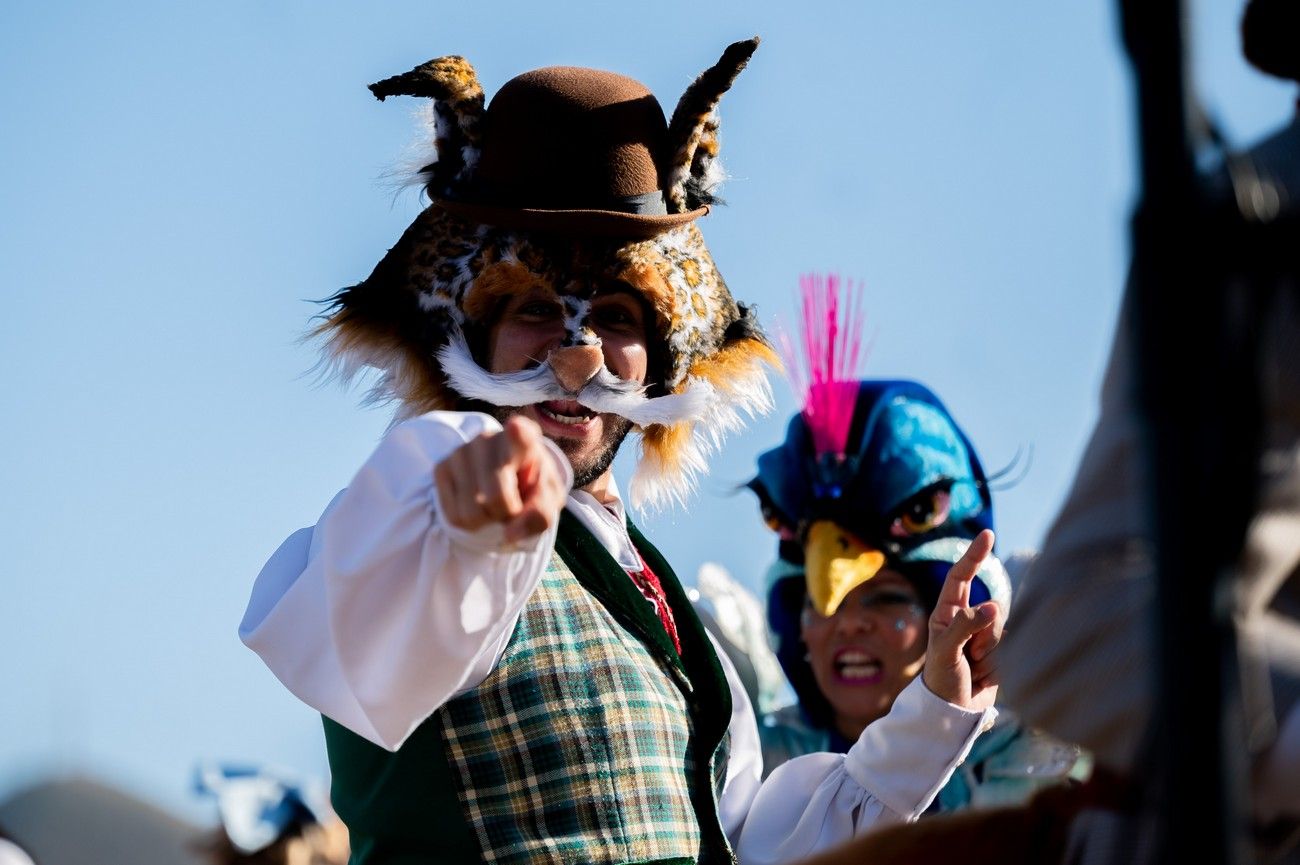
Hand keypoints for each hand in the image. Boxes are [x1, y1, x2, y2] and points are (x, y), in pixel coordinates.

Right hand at [433, 416, 568, 541]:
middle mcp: (489, 439)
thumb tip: (509, 534)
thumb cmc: (532, 486)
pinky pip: (454, 516)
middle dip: (507, 513)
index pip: (522, 435)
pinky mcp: (441, 467)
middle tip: (512, 504)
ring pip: (471, 512)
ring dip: (487, 520)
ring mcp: (461, 451)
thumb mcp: (549, 500)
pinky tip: (477, 503)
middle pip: (496, 497)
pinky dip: (469, 523)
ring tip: (494, 502)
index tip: (516, 426)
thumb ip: (541, 515)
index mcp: (525, 439)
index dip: (518, 433)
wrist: (505, 481)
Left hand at [921, 529, 1004, 711]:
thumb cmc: (941, 680)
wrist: (953, 713)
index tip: (987, 534)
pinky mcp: (1001, 654)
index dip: (974, 556)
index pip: (961, 578)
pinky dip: (1000, 665)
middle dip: (985, 636)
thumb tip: (994, 605)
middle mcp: (967, 620)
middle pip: (991, 611)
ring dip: (991, 654)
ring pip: (1002, 632)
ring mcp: (985, 637)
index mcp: (947, 613)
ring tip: (975, 668)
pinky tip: (985, 676)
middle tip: (970, 657)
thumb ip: (967, 626)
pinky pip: (1011, 650)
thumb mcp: (946, 652)